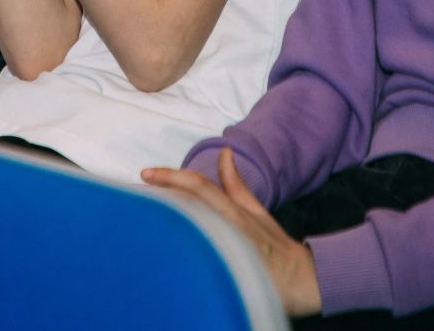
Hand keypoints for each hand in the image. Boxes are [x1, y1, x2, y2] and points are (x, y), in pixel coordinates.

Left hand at [142, 149, 322, 316]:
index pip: (197, 186)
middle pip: (185, 207)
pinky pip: (195, 257)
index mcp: (232, 211)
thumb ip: (236, 184)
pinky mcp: (223, 273)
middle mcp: (225, 228)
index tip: (146, 173)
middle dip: (159, 199)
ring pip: (187, 230)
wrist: (299, 280)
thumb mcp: (254, 210)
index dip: (171, 176)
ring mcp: (223, 251)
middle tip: (134, 194)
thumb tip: (225, 154)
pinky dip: (178, 247)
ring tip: (142, 212)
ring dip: (164, 220)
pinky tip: (161, 245)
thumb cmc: (274, 246)